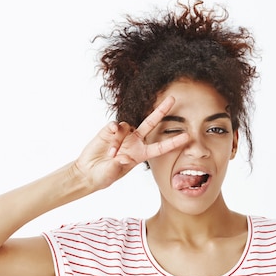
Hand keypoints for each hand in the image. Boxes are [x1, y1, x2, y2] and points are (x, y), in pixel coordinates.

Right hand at [73, 96, 188, 190]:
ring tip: (110, 155)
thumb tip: (123, 157)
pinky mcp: (109, 131)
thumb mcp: (111, 174)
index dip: (173, 142)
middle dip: (161, 111)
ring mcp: (122, 135)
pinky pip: (115, 126)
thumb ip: (117, 166)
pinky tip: (109, 139)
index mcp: (140, 154)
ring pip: (127, 127)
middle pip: (151, 123)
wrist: (88, 172)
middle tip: (172, 99)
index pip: (160, 147)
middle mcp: (134, 142)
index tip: (187, 136)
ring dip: (119, 141)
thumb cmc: (103, 176)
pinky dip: (113, 131)